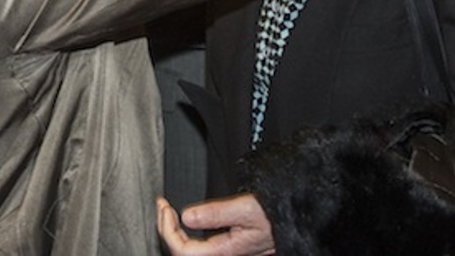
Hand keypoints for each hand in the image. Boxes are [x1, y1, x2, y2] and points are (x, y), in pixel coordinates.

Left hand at [156, 195, 273, 255]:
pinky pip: (194, 246)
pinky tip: (181, 219)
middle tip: (161, 204)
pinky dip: (182, 231)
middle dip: (165, 227)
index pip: (182, 250)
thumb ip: (217, 213)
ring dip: (171, 229)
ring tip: (166, 209)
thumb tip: (187, 216)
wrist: (293, 220)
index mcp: (224, 252)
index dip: (168, 229)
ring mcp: (221, 253)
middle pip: (180, 252)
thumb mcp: (246, 208)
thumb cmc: (275, 216)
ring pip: (186, 250)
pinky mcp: (222, 248)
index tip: (166, 207)